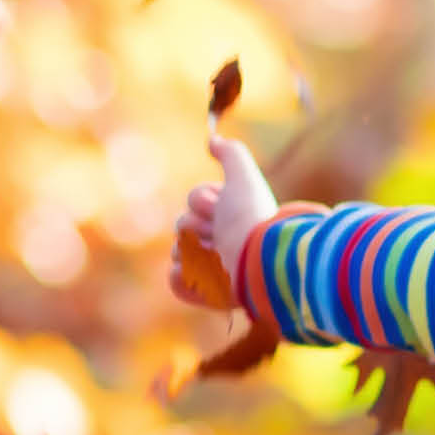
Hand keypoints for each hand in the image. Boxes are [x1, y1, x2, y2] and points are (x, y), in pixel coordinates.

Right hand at [172, 134, 277, 307]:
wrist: (259, 260)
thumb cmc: (251, 218)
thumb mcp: (243, 177)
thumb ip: (232, 154)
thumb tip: (213, 140)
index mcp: (228, 216)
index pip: (195, 200)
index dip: (203, 200)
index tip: (221, 205)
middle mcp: (219, 242)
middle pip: (181, 224)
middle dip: (197, 225)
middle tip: (218, 232)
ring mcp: (210, 269)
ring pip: (177, 252)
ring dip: (191, 250)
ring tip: (216, 256)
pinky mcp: (203, 293)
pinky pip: (175, 281)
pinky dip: (184, 277)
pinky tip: (204, 274)